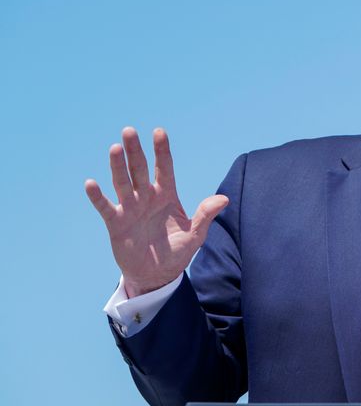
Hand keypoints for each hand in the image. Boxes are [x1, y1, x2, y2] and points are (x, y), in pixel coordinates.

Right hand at [85, 127, 227, 297]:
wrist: (157, 275)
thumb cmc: (177, 252)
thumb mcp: (195, 235)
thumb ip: (205, 216)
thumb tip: (224, 199)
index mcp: (167, 196)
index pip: (164, 169)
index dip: (162, 151)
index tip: (159, 132)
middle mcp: (147, 197)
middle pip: (139, 170)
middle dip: (135, 151)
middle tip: (129, 131)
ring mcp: (130, 208)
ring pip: (122, 183)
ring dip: (117, 166)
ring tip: (114, 148)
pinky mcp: (116, 223)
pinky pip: (106, 207)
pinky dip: (98, 197)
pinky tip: (91, 183)